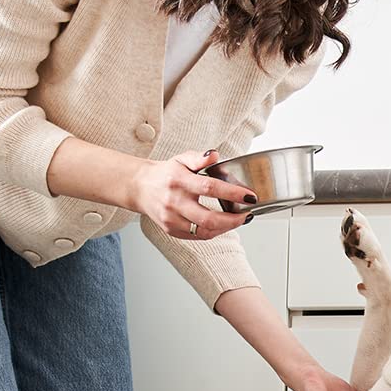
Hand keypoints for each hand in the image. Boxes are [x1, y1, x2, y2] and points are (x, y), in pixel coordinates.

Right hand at [130, 150, 257, 239]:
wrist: (140, 187)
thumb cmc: (166, 173)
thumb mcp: (181, 159)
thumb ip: (199, 158)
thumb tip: (216, 155)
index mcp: (179, 181)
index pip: (209, 188)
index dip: (232, 193)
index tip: (250, 196)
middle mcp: (174, 202)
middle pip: (208, 218)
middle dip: (233, 220)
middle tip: (247, 214)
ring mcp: (171, 219)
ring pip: (204, 231)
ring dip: (226, 228)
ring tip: (238, 220)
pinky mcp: (171, 230)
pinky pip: (197, 236)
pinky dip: (213, 232)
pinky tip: (222, 225)